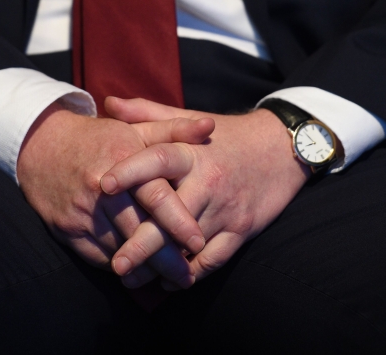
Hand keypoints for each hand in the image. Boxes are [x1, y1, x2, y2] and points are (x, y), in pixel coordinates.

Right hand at [16, 100, 213, 287]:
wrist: (41, 146)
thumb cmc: (99, 139)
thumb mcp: (134, 129)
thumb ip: (174, 130)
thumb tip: (210, 126)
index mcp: (122, 158)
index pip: (155, 196)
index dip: (178, 221)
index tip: (200, 242)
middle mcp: (100, 187)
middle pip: (139, 230)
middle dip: (166, 258)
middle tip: (188, 276)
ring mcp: (82, 211)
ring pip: (119, 249)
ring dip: (145, 268)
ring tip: (169, 280)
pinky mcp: (66, 230)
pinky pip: (98, 256)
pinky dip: (119, 266)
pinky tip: (137, 271)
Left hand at [100, 97, 311, 288]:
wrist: (281, 148)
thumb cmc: (225, 136)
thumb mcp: (188, 119)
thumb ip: (146, 114)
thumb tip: (108, 103)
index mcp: (191, 151)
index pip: (158, 158)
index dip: (131, 170)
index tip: (104, 186)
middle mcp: (208, 181)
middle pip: (171, 215)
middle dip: (142, 243)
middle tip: (117, 264)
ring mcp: (225, 208)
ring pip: (189, 244)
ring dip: (160, 266)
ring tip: (131, 281)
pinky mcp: (241, 229)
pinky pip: (214, 258)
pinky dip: (191, 273)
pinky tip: (169, 281)